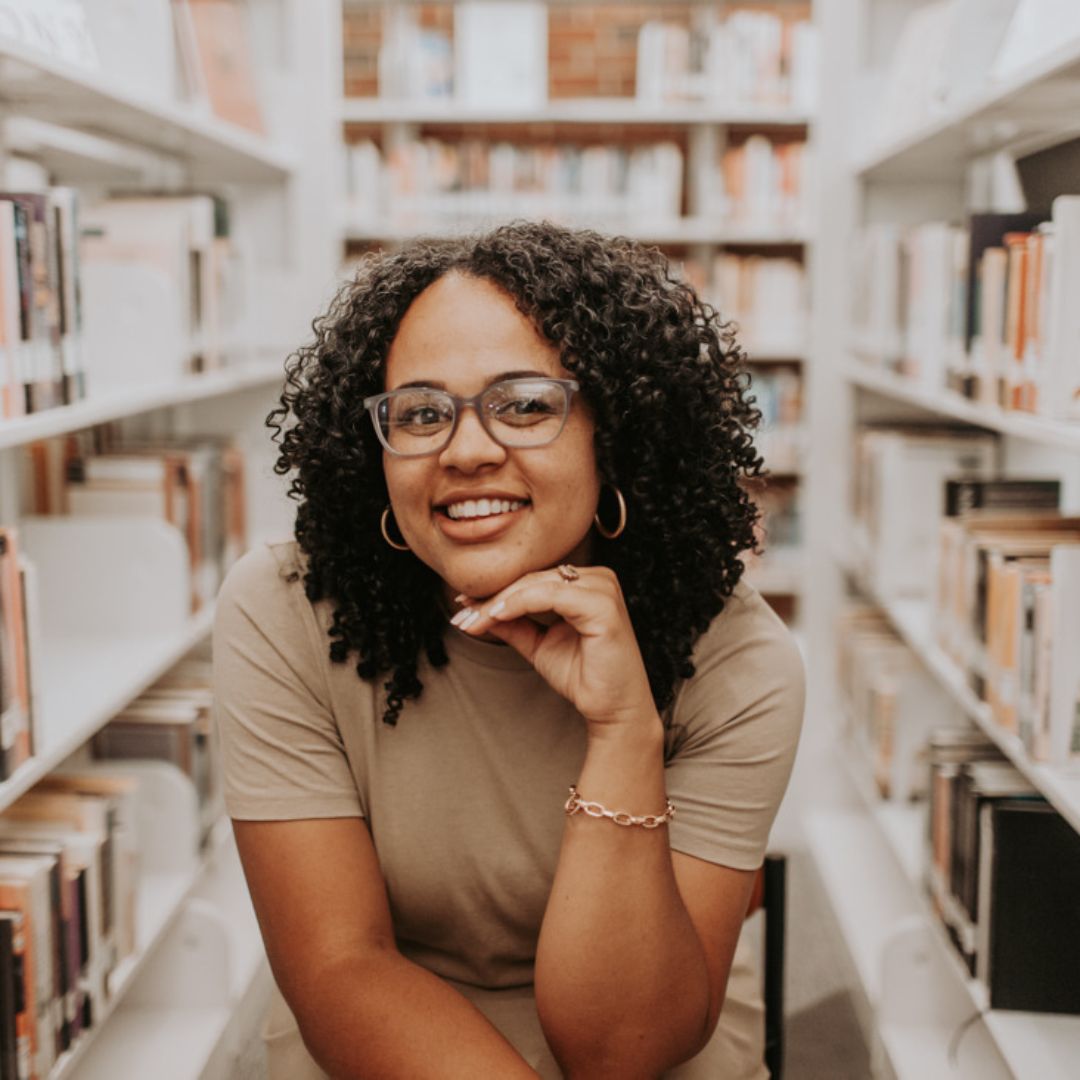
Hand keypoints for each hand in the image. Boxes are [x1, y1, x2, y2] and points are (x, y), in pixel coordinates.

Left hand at [450, 566, 657, 731]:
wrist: (613, 710)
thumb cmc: (584, 677)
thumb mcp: (538, 645)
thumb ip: (512, 624)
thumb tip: (474, 610)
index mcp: (586, 583)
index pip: (532, 580)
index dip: (495, 592)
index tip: (462, 608)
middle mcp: (598, 579)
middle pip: (531, 579)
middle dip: (492, 598)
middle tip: (461, 616)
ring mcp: (603, 589)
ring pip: (537, 584)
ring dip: (499, 602)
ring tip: (473, 620)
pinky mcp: (603, 605)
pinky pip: (551, 595)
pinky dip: (520, 603)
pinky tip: (497, 615)